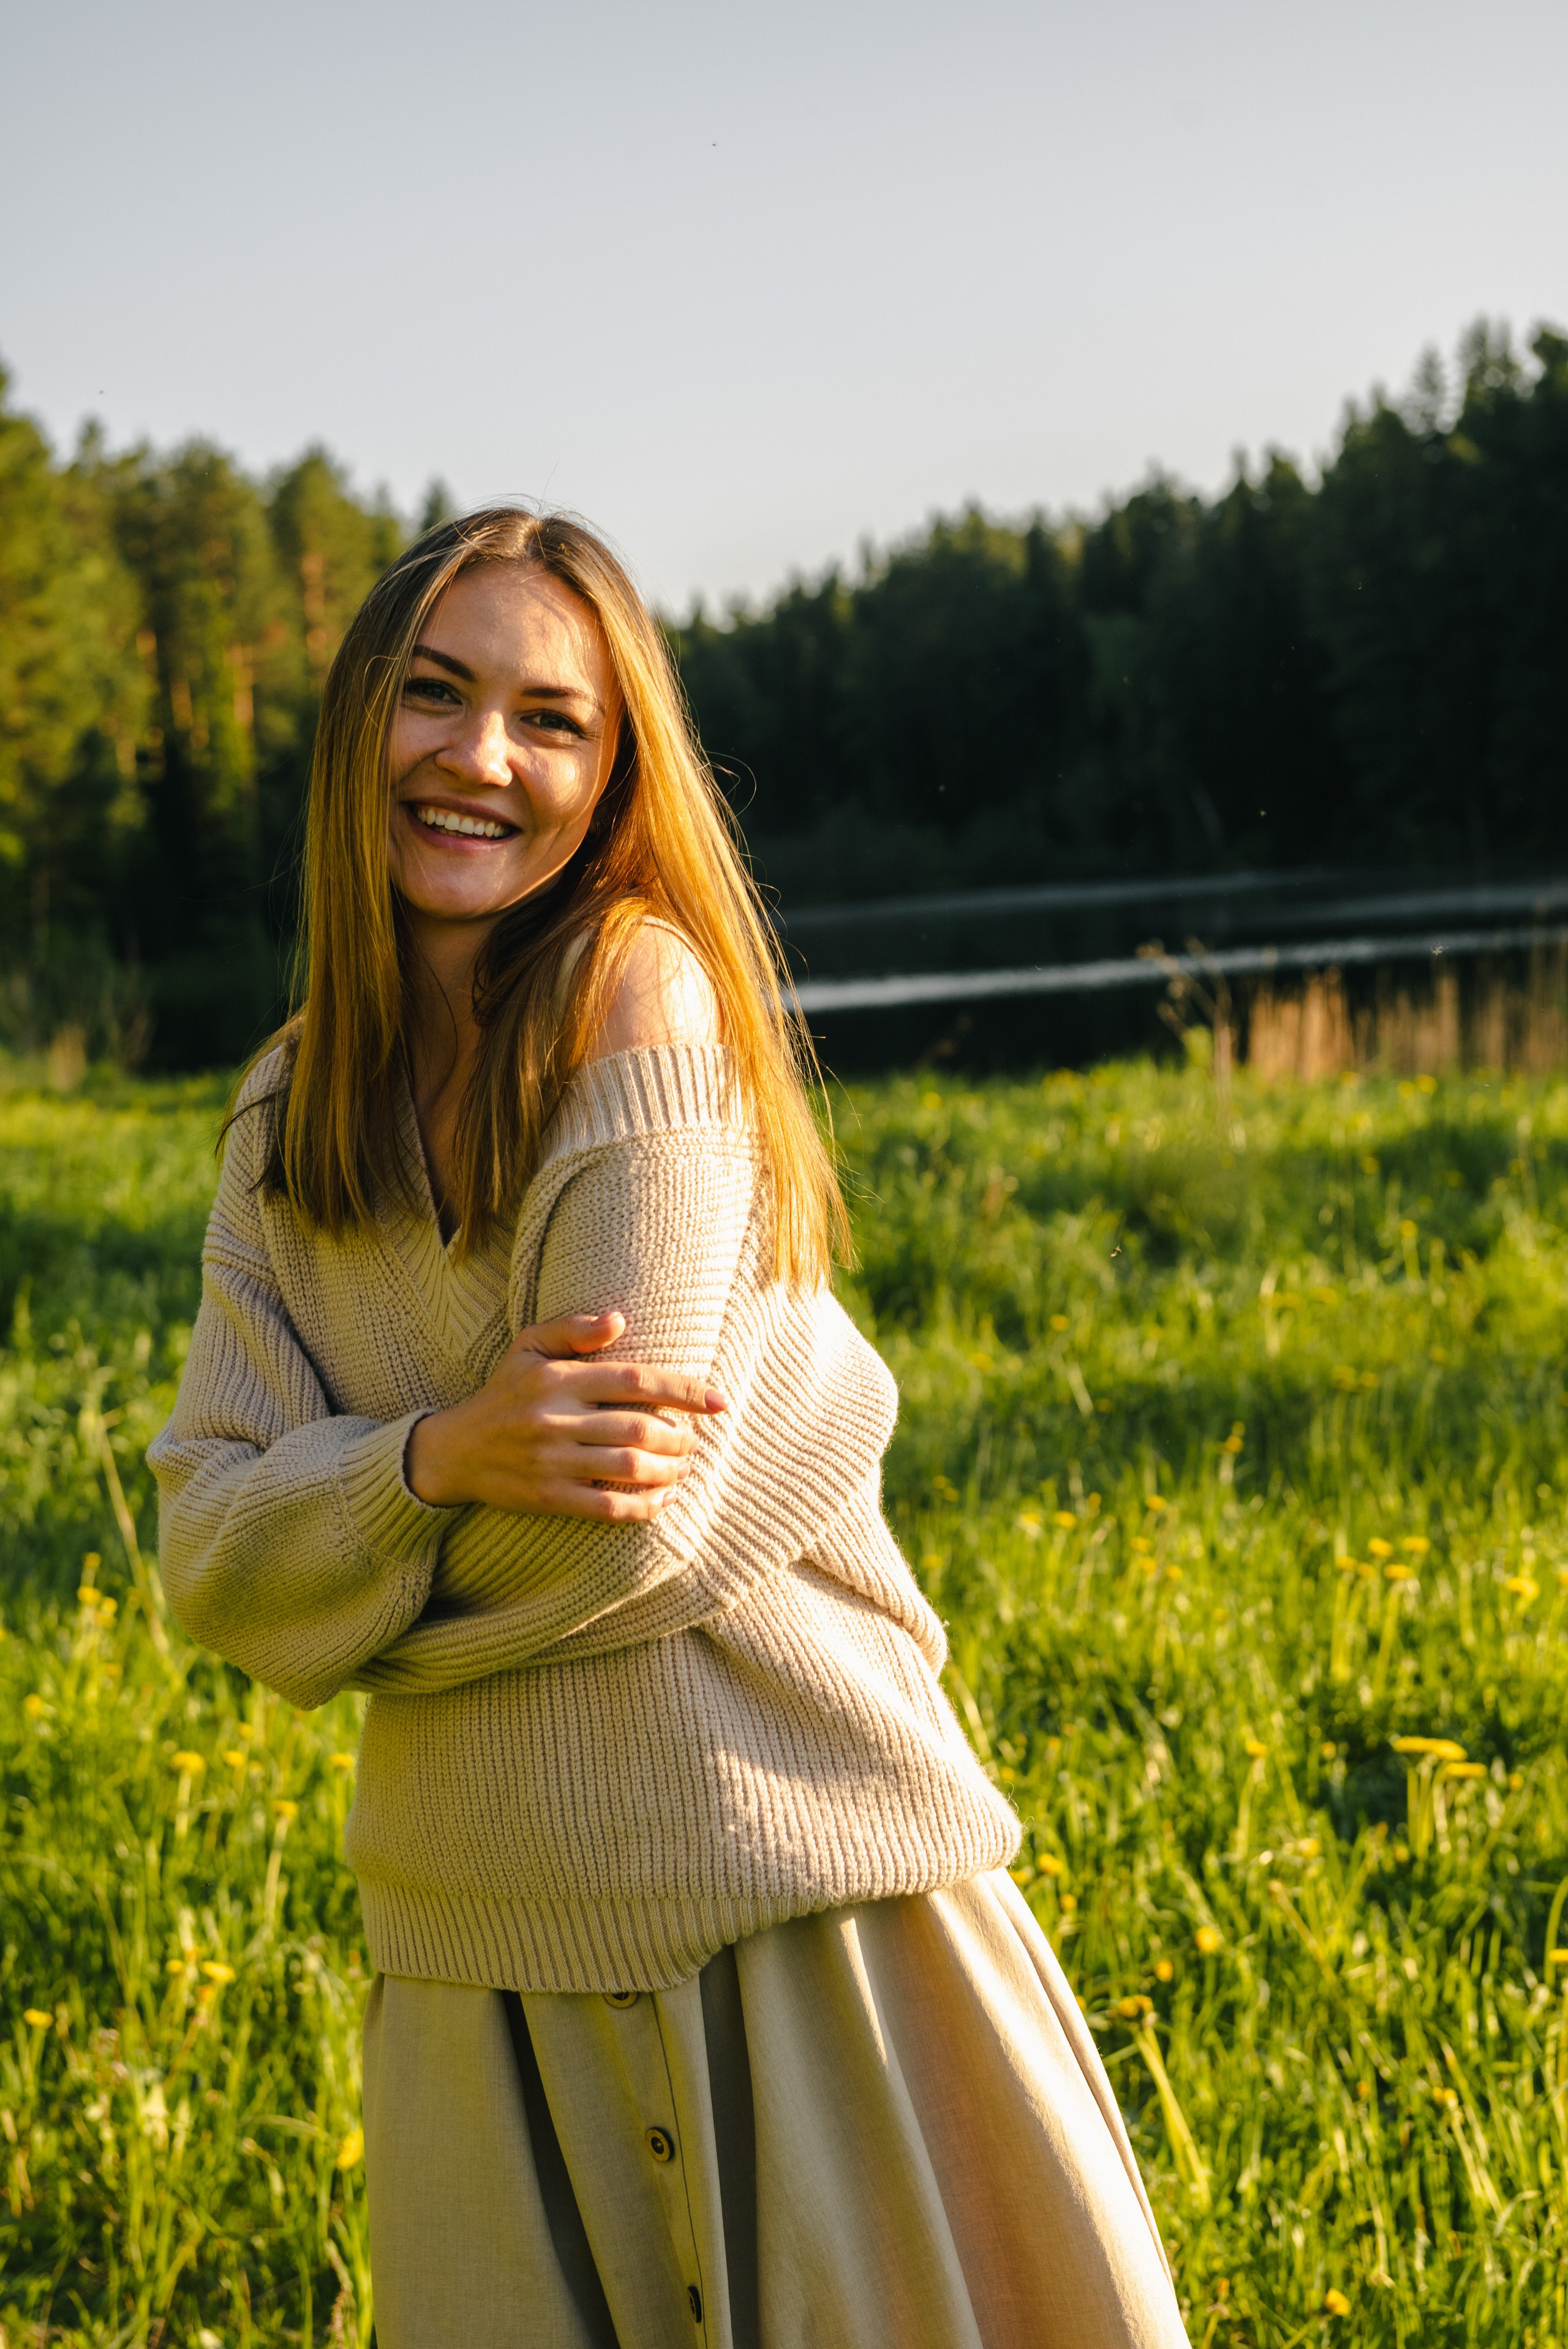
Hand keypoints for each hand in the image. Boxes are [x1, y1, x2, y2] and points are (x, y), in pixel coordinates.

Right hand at [404, 1311, 727, 1519]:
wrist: (453, 1452)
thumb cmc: (503, 1393)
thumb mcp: (527, 1347)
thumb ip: (572, 1329)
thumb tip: (619, 1319)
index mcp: (556, 1379)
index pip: (634, 1380)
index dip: (683, 1389)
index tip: (718, 1401)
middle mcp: (554, 1419)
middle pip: (639, 1427)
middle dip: (681, 1436)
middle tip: (694, 1439)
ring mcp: (551, 1461)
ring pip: (629, 1466)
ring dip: (669, 1469)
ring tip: (683, 1466)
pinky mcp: (548, 1498)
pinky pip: (607, 1506)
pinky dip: (644, 1505)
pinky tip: (662, 1498)